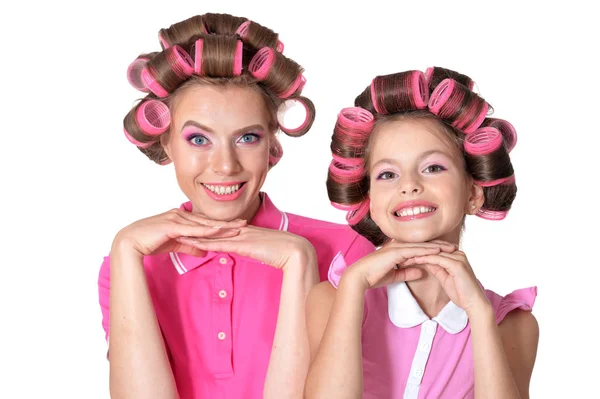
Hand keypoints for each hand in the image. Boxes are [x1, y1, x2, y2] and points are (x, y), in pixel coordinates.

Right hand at [113, 209, 246, 257]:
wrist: (130, 242)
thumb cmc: (150, 242)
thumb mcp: (175, 244)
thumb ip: (190, 245)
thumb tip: (204, 251)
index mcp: (181, 217)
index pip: (206, 221)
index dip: (222, 224)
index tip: (237, 225)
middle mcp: (180, 214)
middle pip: (209, 220)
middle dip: (228, 223)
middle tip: (245, 223)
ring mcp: (176, 218)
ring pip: (204, 224)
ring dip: (221, 226)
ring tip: (237, 228)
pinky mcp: (172, 225)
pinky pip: (192, 229)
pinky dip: (206, 230)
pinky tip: (218, 230)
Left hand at [179, 226, 315, 272]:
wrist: (295, 251)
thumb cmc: (284, 252)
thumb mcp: (265, 249)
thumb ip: (255, 249)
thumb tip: (249, 252)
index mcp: (246, 231)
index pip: (220, 229)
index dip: (204, 228)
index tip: (190, 227)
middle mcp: (241, 230)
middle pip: (212, 228)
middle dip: (194, 227)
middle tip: (176, 226)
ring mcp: (242, 236)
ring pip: (213, 235)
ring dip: (194, 235)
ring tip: (177, 233)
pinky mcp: (243, 245)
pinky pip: (220, 244)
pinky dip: (206, 244)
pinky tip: (193, 243)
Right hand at [342, 240, 457, 290]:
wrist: (360, 277)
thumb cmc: (373, 276)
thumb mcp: (395, 275)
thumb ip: (408, 272)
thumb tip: (421, 272)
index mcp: (397, 250)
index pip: (419, 247)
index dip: (433, 247)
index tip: (447, 251)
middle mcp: (398, 245)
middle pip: (423, 243)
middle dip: (439, 244)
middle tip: (454, 247)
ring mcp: (397, 247)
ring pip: (421, 245)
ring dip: (437, 246)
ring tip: (451, 248)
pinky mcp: (396, 252)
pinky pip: (415, 250)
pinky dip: (427, 249)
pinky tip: (438, 250)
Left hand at [402, 247, 489, 313]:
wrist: (474, 303)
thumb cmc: (461, 293)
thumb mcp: (445, 277)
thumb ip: (437, 267)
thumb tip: (426, 261)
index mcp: (455, 255)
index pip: (434, 250)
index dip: (419, 251)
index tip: (405, 253)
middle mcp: (458, 253)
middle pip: (433, 248)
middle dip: (416, 250)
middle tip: (401, 252)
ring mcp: (458, 257)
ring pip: (433, 252)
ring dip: (418, 254)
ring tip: (404, 255)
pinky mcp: (457, 264)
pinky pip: (437, 259)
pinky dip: (425, 259)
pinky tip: (414, 260)